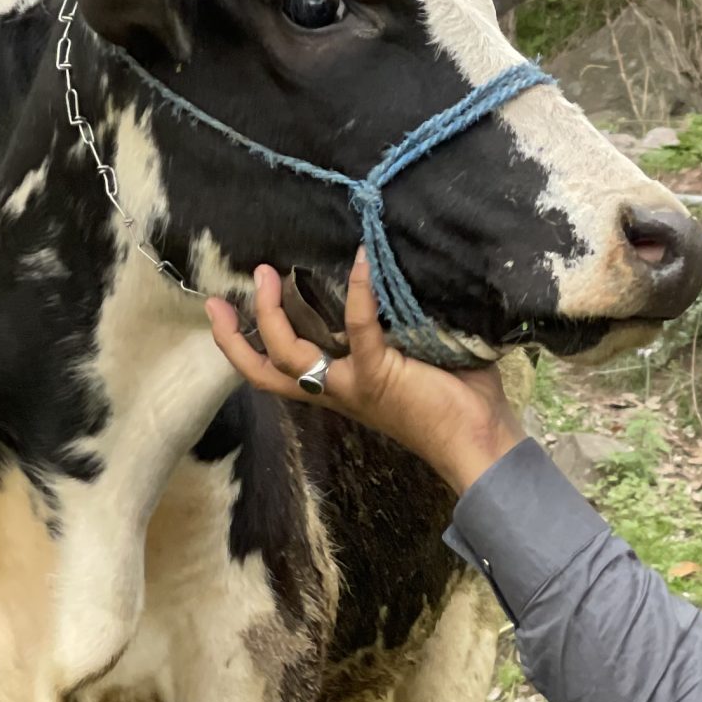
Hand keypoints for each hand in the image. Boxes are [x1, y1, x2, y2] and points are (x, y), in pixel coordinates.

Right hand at [207, 251, 526, 493]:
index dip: (242, 346)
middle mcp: (337, 391)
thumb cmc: (457, 402)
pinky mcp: (379, 376)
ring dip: (272, 314)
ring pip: (290, 358)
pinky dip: (359, 293)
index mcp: (340, 389)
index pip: (277, 373)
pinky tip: (360, 260)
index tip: (221, 310)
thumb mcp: (411, 356)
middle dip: (237, 334)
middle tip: (221, 296)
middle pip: (267, 370)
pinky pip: (358, 328)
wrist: (480, 442)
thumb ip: (392, 324)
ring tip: (268, 273)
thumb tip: (392, 274)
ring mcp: (353, 386)